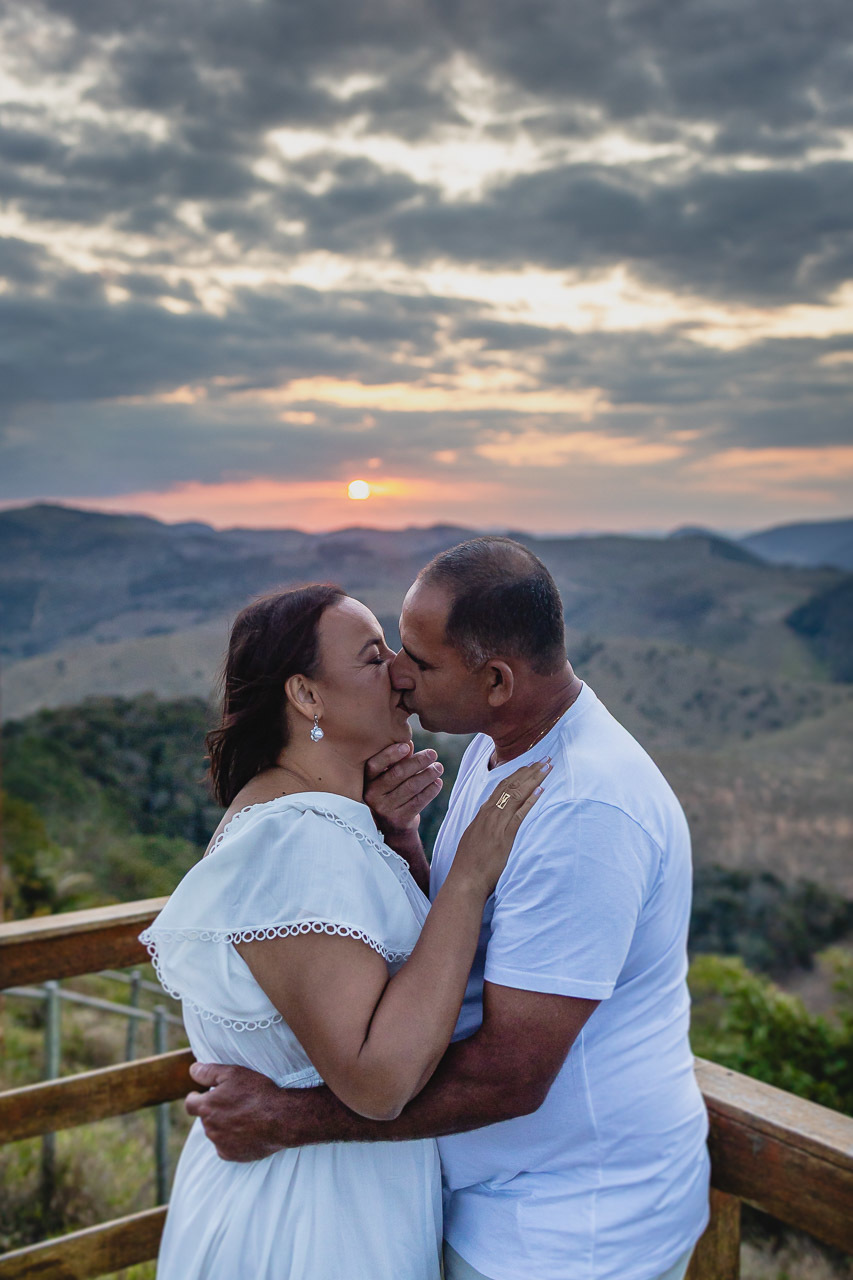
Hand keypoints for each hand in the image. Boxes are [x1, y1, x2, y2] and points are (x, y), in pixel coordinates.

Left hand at [186, 1062, 300, 1160]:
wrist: (280, 1118)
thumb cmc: (257, 1092)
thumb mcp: (234, 1073)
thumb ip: (208, 1072)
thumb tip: (192, 1070)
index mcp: (207, 1107)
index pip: (190, 1104)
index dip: (195, 1098)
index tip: (201, 1096)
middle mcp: (210, 1128)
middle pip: (205, 1118)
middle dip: (214, 1111)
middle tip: (234, 1103)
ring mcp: (220, 1144)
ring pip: (216, 1132)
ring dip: (223, 1125)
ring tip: (243, 1116)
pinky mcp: (231, 1155)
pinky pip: (225, 1147)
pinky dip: (232, 1140)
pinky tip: (247, 1130)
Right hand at [364, 740, 443, 838]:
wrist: (391, 826)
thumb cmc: (390, 792)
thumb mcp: (387, 776)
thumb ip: (396, 761)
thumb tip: (408, 744)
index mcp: (366, 781)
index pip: (375, 765)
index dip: (391, 754)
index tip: (408, 745)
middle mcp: (372, 795)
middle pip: (397, 774)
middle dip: (418, 762)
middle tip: (433, 753)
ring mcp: (385, 809)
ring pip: (411, 787)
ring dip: (428, 775)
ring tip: (439, 767)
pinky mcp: (400, 819)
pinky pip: (419, 801)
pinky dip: (431, 790)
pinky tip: (438, 782)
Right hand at [452, 760, 549, 895]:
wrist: (465, 880)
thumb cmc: (470, 863)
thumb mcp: (474, 837)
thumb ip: (484, 825)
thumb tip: (492, 819)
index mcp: (482, 813)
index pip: (502, 786)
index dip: (517, 773)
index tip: (530, 764)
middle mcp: (489, 814)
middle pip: (511, 785)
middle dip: (529, 770)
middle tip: (544, 759)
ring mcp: (497, 823)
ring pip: (516, 794)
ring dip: (533, 779)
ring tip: (547, 768)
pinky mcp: (505, 836)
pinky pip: (520, 813)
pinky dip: (530, 800)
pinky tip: (541, 790)